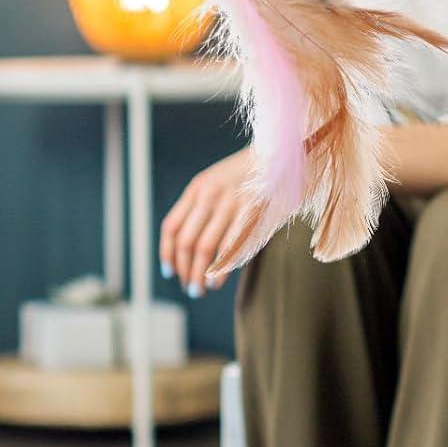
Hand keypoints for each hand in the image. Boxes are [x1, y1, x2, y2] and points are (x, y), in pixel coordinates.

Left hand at [159, 149, 254, 295]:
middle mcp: (209, 195)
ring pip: (204, 248)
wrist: (280, 157)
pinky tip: (217, 281)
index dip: (167, 253)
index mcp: (197, 188)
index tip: (170, 272)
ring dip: (198, 274)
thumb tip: (186, 247)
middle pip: (186, 241)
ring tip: (201, 290)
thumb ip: (201, 206)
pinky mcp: (251, 213)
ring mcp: (230, 204)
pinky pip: (229, 247)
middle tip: (189, 287)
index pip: (171, 227)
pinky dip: (220, 269)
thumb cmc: (248, 176)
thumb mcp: (217, 182)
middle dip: (184, 270)